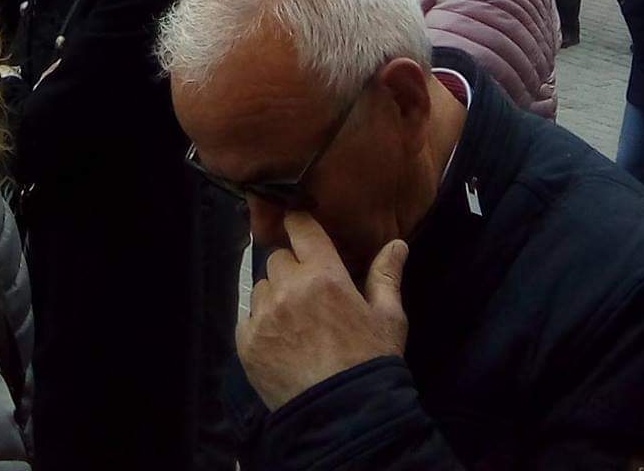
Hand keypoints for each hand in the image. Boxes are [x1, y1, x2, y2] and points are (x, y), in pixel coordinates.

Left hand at [238, 211, 407, 411]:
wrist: (343, 418)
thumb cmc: (370, 363)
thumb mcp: (388, 319)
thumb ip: (386, 275)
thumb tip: (396, 243)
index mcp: (324, 274)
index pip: (299, 226)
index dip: (299, 225)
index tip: (302, 231)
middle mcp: (288, 288)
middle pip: (278, 258)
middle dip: (292, 269)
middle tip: (310, 294)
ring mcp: (264, 316)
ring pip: (262, 287)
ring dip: (275, 296)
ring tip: (296, 323)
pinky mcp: (247, 343)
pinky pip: (248, 318)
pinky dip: (261, 324)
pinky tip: (281, 342)